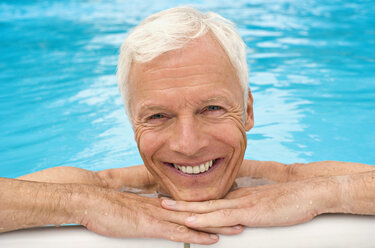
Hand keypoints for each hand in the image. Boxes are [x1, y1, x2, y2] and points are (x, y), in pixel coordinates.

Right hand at [75, 186, 242, 243]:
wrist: (92, 201)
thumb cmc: (108, 207)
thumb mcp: (131, 210)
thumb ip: (147, 212)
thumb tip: (157, 215)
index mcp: (161, 203)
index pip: (191, 205)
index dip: (210, 208)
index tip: (226, 208)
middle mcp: (165, 207)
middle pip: (199, 212)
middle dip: (222, 215)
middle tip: (242, 216)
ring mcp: (159, 216)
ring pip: (195, 221)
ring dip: (217, 225)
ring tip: (237, 228)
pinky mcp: (151, 226)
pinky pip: (179, 232)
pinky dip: (196, 236)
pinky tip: (211, 240)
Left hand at [161, 177, 337, 228]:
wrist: (310, 192)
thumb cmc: (291, 200)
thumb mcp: (266, 204)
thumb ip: (251, 208)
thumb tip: (239, 216)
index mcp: (240, 196)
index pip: (211, 198)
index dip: (191, 199)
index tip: (175, 199)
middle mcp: (236, 197)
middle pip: (202, 200)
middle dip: (180, 201)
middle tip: (159, 199)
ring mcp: (242, 204)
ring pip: (207, 208)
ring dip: (184, 209)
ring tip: (164, 207)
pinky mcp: (250, 212)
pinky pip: (223, 217)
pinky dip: (205, 219)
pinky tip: (191, 220)